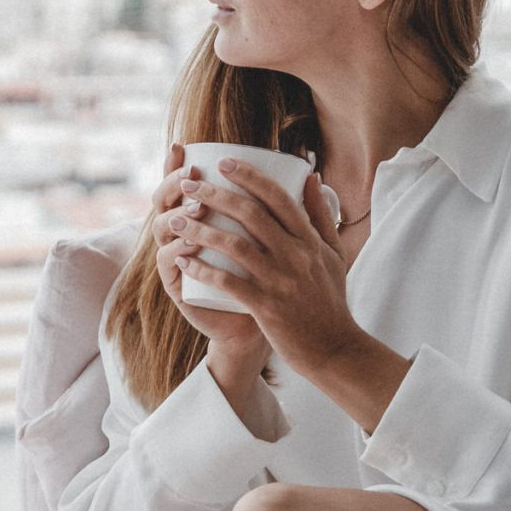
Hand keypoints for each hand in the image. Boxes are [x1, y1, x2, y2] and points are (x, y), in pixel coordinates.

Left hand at [169, 153, 365, 381]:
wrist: (334, 349)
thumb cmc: (330, 300)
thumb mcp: (334, 254)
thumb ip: (320, 215)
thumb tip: (311, 176)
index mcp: (311, 240)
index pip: (279, 197)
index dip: (250, 176)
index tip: (224, 161)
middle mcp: (297, 256)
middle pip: (251, 215)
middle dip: (216, 195)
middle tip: (189, 185)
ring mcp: (281, 281)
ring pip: (235, 245)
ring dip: (201, 229)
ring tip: (176, 220)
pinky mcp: (266, 308)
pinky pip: (228, 283)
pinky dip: (203, 269)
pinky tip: (182, 259)